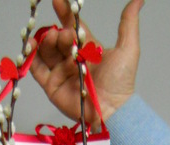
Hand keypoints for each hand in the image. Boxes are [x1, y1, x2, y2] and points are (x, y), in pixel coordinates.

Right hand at [30, 0, 143, 124]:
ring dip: (47, 41)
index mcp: (88, 50)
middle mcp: (72, 60)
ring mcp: (61, 72)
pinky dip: (30, 57)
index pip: (73, 26)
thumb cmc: (120, 83)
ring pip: (47, 50)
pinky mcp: (51, 86)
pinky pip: (36, 68)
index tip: (58, 0)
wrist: (112, 110)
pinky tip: (30, 46)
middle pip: (59, 38)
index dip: (65, 13)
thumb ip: (128, 23)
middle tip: (68, 37)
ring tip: (53, 39)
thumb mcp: (128, 48)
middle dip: (60, 33)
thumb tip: (139, 0)